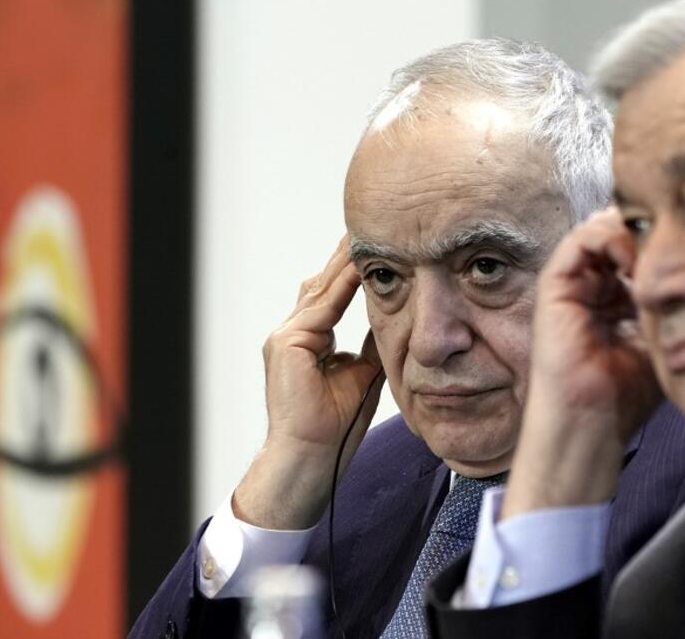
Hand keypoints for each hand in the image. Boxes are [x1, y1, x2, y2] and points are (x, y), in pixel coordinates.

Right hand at [233, 236, 384, 528]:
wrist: (310, 459)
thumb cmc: (334, 428)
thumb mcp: (362, 375)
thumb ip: (372, 345)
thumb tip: (398, 321)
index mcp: (308, 340)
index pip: (332, 294)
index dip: (352, 271)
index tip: (376, 248)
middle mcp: (293, 333)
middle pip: (324, 283)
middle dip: (348, 256)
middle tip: (374, 226)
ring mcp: (286, 336)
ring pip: (322, 288)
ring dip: (347, 263)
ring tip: (371, 235)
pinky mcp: (286, 344)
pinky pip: (321, 306)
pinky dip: (342, 285)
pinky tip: (363, 266)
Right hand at [502, 209, 661, 517]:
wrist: (592, 423)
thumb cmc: (627, 394)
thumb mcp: (665, 337)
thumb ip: (677, 301)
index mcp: (619, 297)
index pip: (643, 247)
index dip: (668, 240)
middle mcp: (594, 284)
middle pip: (624, 231)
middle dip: (654, 231)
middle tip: (682, 243)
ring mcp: (573, 282)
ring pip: (604, 228)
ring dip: (635, 233)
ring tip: (659, 255)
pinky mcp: (554, 284)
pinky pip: (581, 239)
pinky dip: (610, 238)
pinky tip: (635, 262)